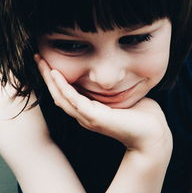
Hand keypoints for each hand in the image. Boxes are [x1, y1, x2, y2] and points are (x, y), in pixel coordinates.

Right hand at [35, 55, 171, 154]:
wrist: (153, 135)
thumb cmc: (140, 116)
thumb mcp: (120, 98)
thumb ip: (110, 88)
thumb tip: (109, 73)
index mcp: (89, 111)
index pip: (65, 94)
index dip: (55, 79)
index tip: (48, 61)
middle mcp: (84, 115)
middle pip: (57, 94)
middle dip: (46, 76)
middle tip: (37, 57)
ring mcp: (88, 118)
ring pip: (60, 97)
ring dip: (49, 79)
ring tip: (41, 62)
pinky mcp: (95, 117)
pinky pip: (73, 100)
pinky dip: (63, 87)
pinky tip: (55, 74)